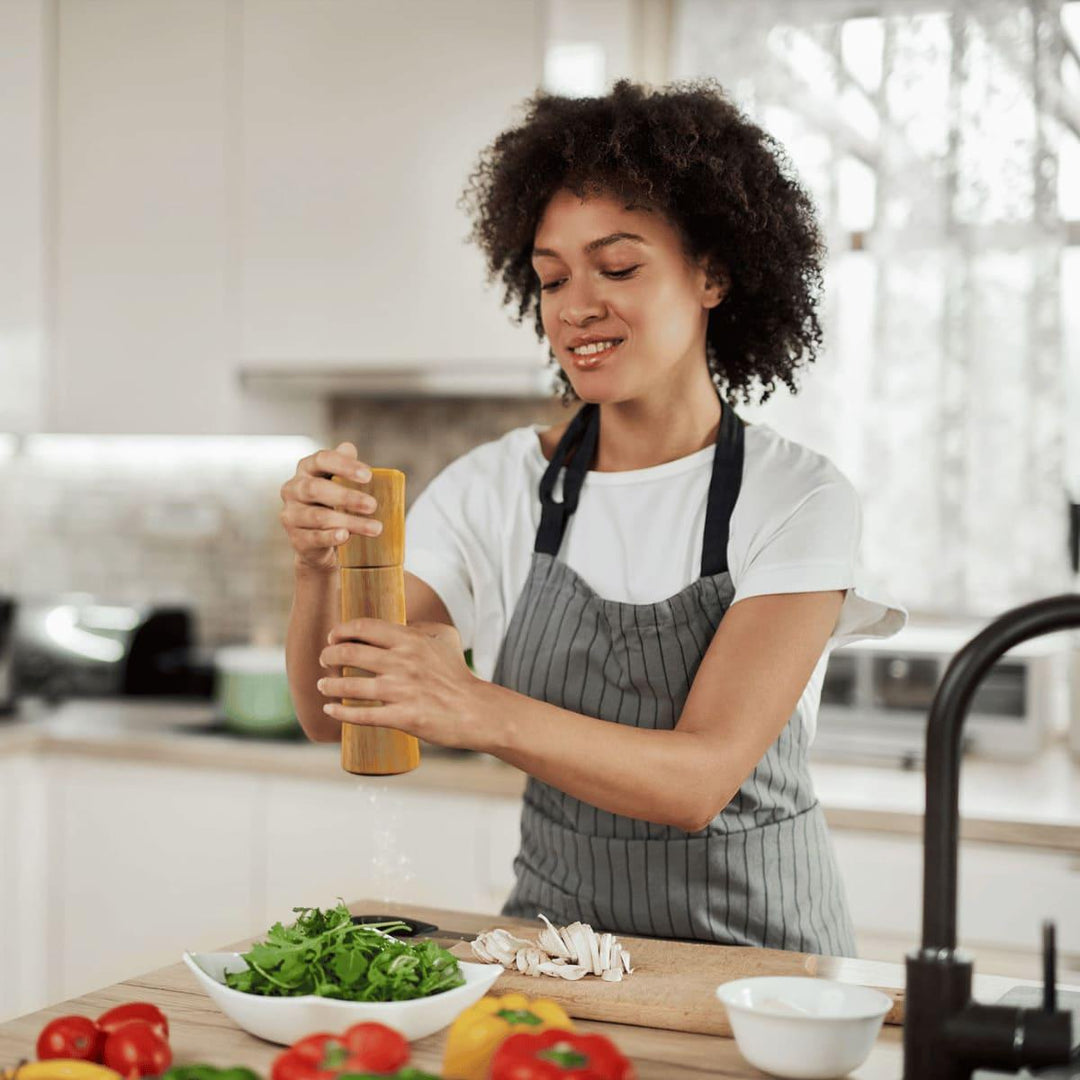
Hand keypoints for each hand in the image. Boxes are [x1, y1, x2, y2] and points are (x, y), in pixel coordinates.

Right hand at [279, 442, 382, 572]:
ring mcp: (291, 515)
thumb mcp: (337, 481)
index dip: (344, 466)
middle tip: (373, 505)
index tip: (368, 476)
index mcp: (306, 469)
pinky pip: (314, 538)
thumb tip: (348, 448)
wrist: (317, 540)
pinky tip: (345, 536)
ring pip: (319, 517)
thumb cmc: (329, 502)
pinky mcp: (296, 539)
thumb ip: (343, 464)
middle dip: (346, 497)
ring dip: (349, 522)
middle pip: (316, 489)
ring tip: (374, 528)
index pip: (322, 460)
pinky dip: (331, 537)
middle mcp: (293, 489)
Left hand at [317, 618, 486, 749]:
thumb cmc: (458, 675)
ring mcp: (401, 691)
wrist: (475, 710)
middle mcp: (402, 662)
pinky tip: (330, 710)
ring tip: (323, 685)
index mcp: (410, 641)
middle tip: (325, 660)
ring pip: (350, 686)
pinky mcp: (402, 717)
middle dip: (329, 656)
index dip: (341, 631)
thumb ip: (419, 627)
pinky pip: (362, 715)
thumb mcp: (445, 638)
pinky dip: (340, 712)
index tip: (333, 637)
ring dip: (329, 685)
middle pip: (349, 654)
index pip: (364, 628)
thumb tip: (397, 624)